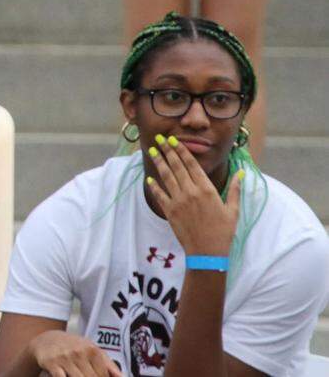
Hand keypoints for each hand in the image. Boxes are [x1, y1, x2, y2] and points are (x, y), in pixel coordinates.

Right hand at [29, 331, 121, 376]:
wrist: (46, 340)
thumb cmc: (73, 348)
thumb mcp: (91, 350)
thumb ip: (108, 365)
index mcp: (92, 350)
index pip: (103, 374)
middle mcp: (79, 353)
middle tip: (86, 376)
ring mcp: (65, 358)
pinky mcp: (52, 364)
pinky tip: (67, 376)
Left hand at [146, 136, 241, 256]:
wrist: (208, 252)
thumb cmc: (223, 231)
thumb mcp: (233, 209)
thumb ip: (235, 189)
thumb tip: (241, 173)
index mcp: (206, 189)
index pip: (191, 164)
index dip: (181, 151)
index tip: (174, 140)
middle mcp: (191, 192)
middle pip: (177, 166)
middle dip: (167, 151)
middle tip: (160, 138)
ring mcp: (178, 201)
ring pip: (166, 177)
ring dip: (159, 163)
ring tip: (152, 151)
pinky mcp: (170, 211)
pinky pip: (159, 195)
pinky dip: (153, 186)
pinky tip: (149, 177)